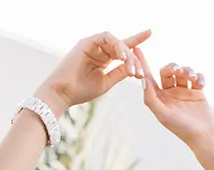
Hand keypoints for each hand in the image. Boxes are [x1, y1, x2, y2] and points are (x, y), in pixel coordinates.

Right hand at [36, 30, 151, 110]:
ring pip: (116, 42)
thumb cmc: (82, 90)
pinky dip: (117, 46)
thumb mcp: (107, 82)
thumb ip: (120, 72)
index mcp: (104, 59)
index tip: (149, 32)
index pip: (123, 48)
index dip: (136, 40)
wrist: (63, 94)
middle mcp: (99, 49)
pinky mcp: (87, 42)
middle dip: (134, 58)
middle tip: (140, 73)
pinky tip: (123, 57)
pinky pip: (106, 38)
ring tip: (132, 69)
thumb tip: (135, 67)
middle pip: (123, 46)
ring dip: (127, 54)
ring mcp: (93, 45)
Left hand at [137, 49, 213, 145]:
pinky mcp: (198, 92)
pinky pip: (197, 77)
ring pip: (183, 72)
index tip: (136, 49)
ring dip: (188, 71)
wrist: (204, 136)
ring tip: (193, 77)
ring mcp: (184, 91)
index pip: (149, 77)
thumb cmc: (182, 128)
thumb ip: (151, 98)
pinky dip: (199, 76)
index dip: (142, 63)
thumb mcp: (163, 114)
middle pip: (167, 71)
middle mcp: (170, 93)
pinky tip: (201, 82)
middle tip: (177, 69)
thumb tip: (142, 80)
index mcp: (159, 98)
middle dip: (172, 67)